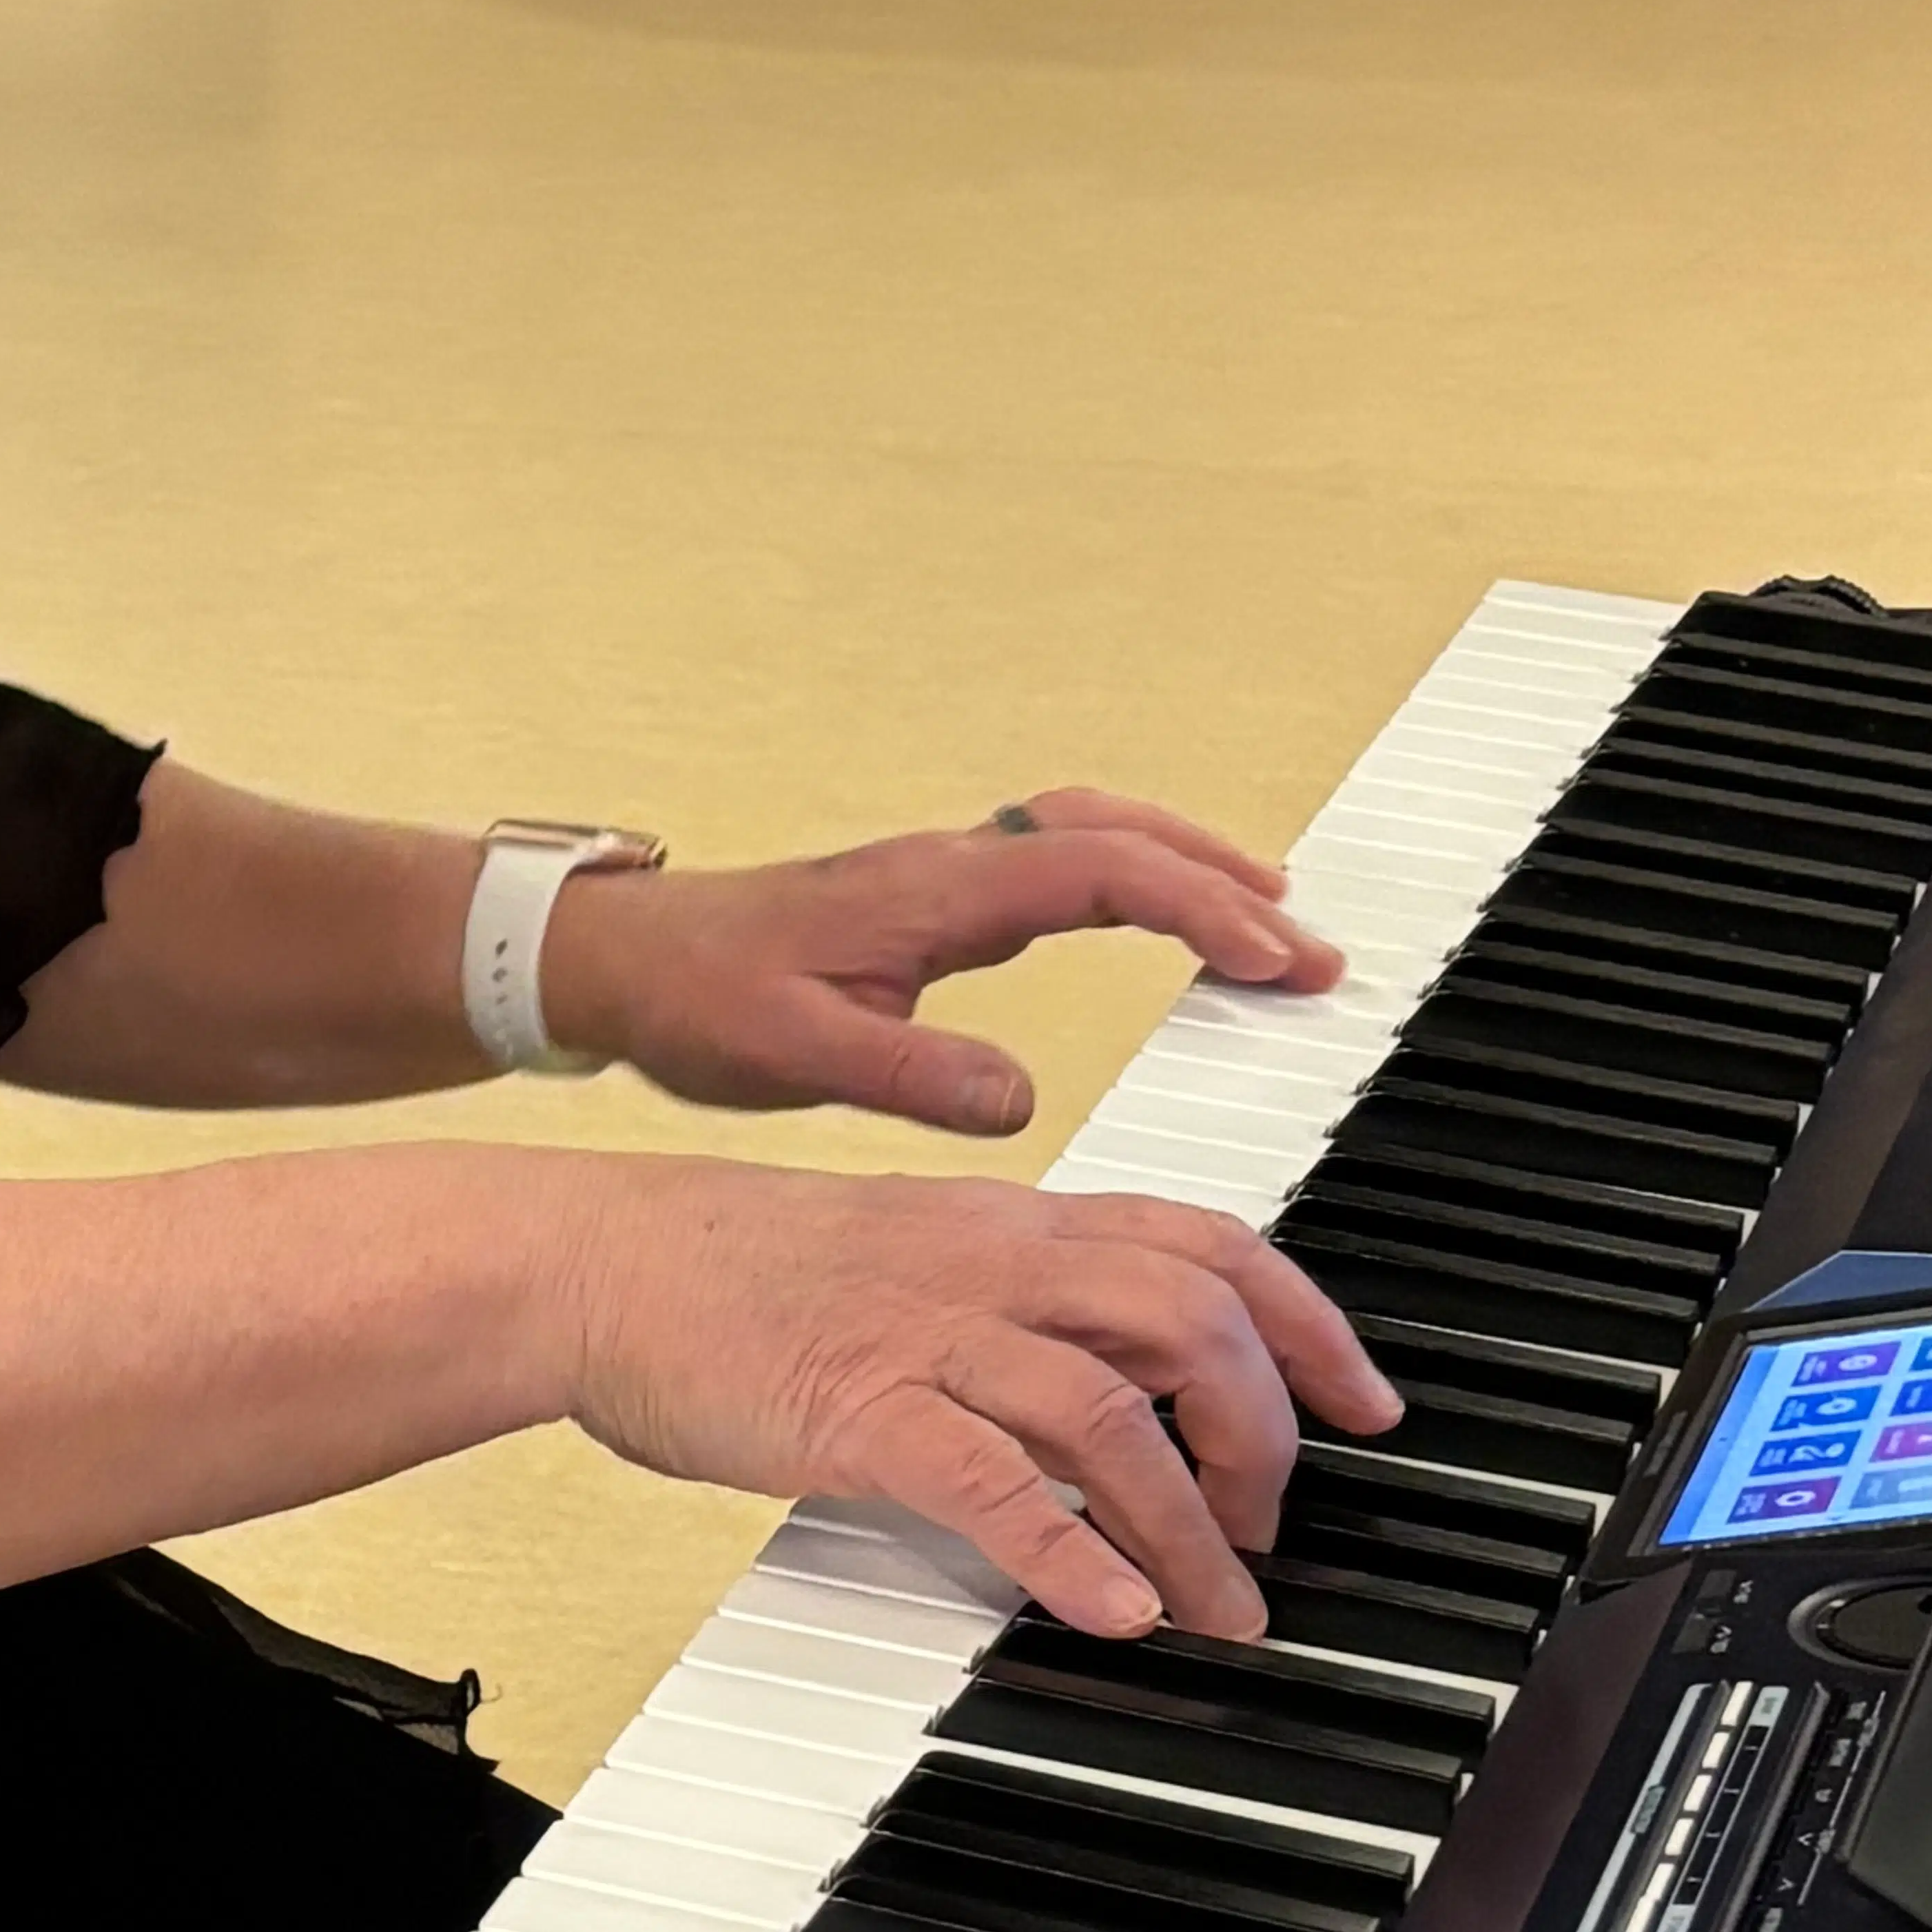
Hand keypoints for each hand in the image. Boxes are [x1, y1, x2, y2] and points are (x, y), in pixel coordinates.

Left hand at [543, 790, 1344, 1139]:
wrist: (620, 961)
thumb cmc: (696, 1000)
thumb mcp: (793, 1055)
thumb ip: (907, 1074)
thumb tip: (1018, 1098)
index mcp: (934, 894)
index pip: (1099, 875)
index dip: (1199, 911)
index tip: (1275, 960)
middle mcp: (950, 865)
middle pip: (1117, 836)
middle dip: (1224, 882)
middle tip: (1311, 950)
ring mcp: (943, 872)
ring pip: (1093, 833)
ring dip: (1188, 865)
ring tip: (1273, 922)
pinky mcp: (932, 894)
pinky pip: (1059, 858)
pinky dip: (1132, 874)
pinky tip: (1162, 916)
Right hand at [557, 1158, 1400, 1637]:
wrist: (593, 1261)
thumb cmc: (731, 1271)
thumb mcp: (905, 1254)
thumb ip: (1013, 1302)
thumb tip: (1110, 1384)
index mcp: (1007, 1222)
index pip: (1204, 1242)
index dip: (1308, 1322)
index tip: (1366, 1402)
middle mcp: (986, 1264)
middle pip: (1188, 1318)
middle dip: (1263, 1429)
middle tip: (1269, 1522)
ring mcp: (922, 1333)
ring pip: (1109, 1407)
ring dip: (1188, 1519)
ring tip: (1218, 1605)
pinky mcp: (853, 1408)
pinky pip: (988, 1477)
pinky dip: (1067, 1549)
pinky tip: (1112, 1607)